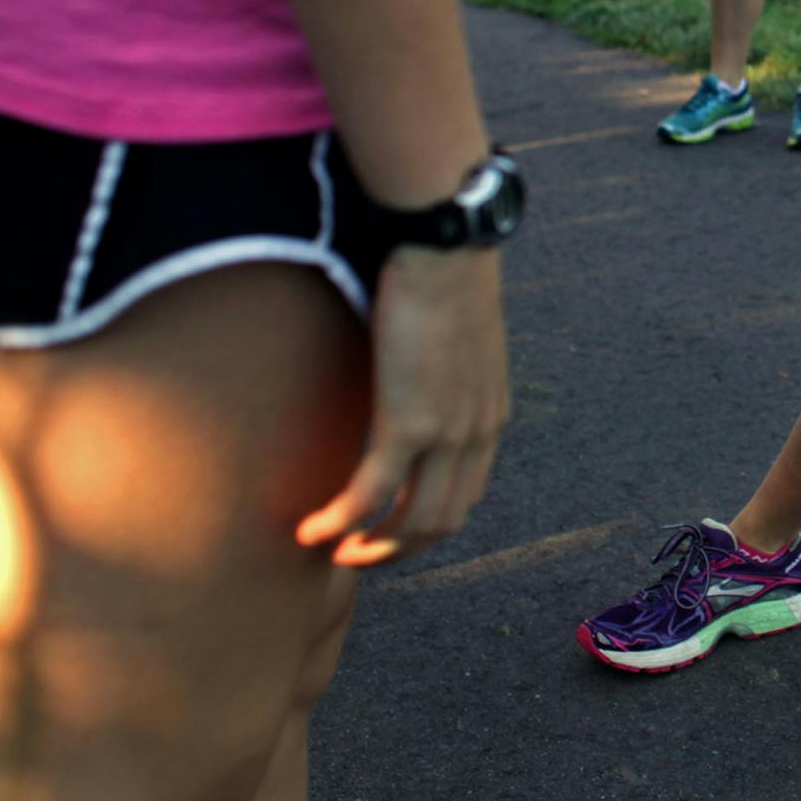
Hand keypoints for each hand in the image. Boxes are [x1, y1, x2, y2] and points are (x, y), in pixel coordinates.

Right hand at [297, 244, 509, 565]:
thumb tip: (407, 370)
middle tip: (355, 554)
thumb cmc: (443, 272)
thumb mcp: (457, 333)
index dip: (427, 522)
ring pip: (411, 521)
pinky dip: (338, 522)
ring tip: (332, 550)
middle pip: (442, 521)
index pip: (466, 493)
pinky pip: (369, 494)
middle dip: (397, 548)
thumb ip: (441, 367)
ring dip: (369, 547)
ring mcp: (447, 432)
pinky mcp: (408, 422)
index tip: (388, 526)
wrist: (445, 246)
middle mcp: (477, 431)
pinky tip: (310, 530)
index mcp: (491, 413)